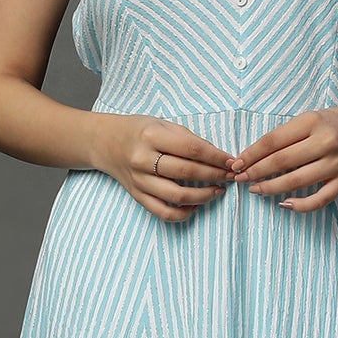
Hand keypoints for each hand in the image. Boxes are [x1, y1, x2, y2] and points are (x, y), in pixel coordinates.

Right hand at [95, 115, 236, 223]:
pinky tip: (195, 206)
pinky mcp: (137, 195)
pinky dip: (183, 213)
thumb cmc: (138, 131)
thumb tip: (219, 157)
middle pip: (187, 172)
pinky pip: (163, 212)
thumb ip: (188, 140)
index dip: (216, 158)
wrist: (105, 142)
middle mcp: (143, 159)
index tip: (232, 162)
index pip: (192, 149)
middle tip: (230, 176)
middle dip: (215, 175)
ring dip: (203, 196)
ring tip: (218, 190)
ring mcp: (139, 180)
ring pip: (177, 196)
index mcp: (151, 136)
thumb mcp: (162, 124)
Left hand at [228, 104, 337, 210]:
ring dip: (271, 188)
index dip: (251, 155)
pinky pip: (319, 200)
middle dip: (255, 172)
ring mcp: (336, 164)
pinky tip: (284, 204)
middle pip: (281, 162)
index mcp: (313, 122)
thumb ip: (286, 135)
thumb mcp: (311, 118)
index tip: (236, 164)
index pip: (273, 141)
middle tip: (240, 179)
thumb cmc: (336, 123)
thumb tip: (253, 157)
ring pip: (296, 182)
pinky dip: (299, 205)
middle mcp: (325, 143)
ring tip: (256, 189)